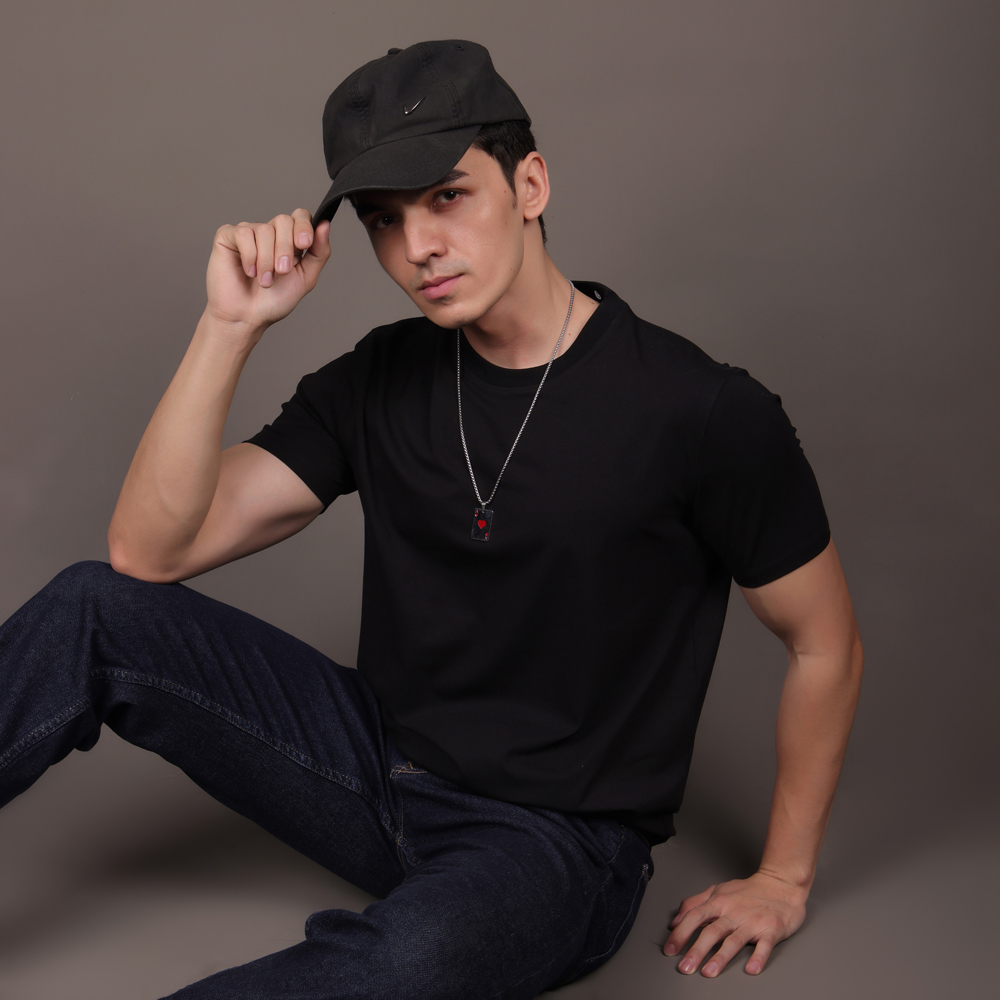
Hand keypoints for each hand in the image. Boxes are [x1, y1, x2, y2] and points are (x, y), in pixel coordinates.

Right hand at [205, 209, 330, 335]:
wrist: (247, 317)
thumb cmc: (274, 301)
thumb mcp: (305, 278)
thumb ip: (319, 252)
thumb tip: (325, 225)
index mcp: (289, 240)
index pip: (300, 216)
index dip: (303, 226)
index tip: (304, 244)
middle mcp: (270, 232)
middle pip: (283, 220)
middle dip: (285, 248)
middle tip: (282, 271)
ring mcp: (249, 233)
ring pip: (264, 230)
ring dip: (266, 260)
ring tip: (264, 280)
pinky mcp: (228, 236)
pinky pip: (243, 234)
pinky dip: (249, 256)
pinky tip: (249, 272)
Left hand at [662, 871, 806, 976]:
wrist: (780, 884)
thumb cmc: (747, 891)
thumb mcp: (717, 890)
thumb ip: (694, 903)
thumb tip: (675, 920)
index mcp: (719, 902)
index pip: (695, 917)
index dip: (681, 933)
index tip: (669, 950)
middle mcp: (734, 912)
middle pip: (712, 931)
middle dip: (696, 950)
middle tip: (685, 967)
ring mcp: (752, 922)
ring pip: (734, 940)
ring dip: (720, 957)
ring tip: (709, 972)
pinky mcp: (771, 930)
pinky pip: (765, 945)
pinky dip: (758, 957)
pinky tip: (751, 969)